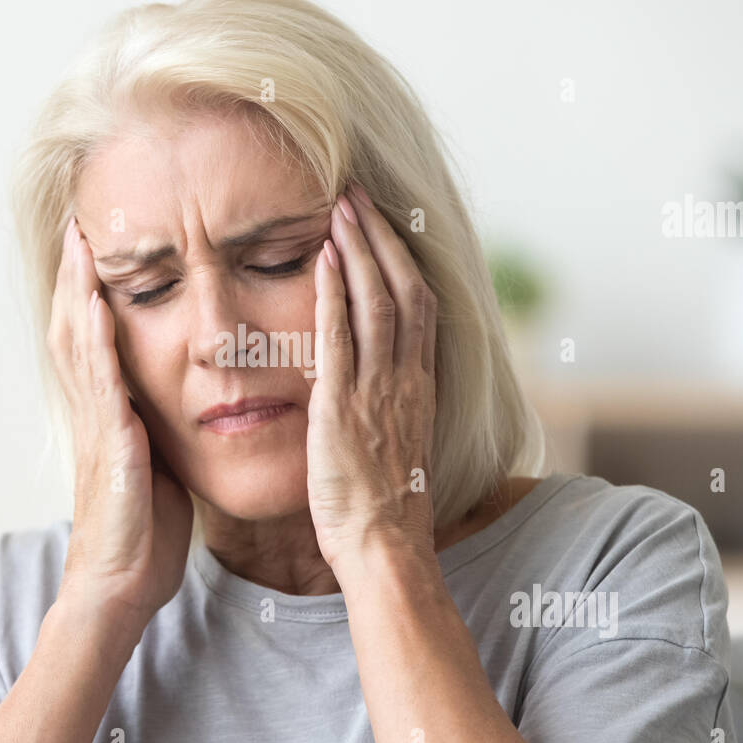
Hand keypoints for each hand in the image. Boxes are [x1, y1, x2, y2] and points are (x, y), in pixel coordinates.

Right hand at [45, 215, 193, 620]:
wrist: (121, 583)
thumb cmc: (143, 532)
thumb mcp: (153, 468)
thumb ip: (155, 430)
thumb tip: (173, 408)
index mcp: (109, 415)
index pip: (94, 340)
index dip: (91, 293)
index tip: (98, 248)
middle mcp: (95, 412)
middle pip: (74, 328)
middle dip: (76, 276)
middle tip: (79, 224)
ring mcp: (97, 425)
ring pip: (79, 344)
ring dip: (78, 291)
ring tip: (82, 242)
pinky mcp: (110, 444)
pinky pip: (100, 382)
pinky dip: (95, 339)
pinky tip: (97, 303)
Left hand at [306, 183, 437, 575]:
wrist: (384, 546)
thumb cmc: (386, 510)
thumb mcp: (399, 448)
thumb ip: (392, 410)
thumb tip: (381, 390)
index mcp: (420, 388)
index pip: (420, 307)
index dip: (402, 261)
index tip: (384, 227)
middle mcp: (406, 379)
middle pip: (404, 289)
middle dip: (380, 238)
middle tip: (359, 196)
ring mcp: (377, 390)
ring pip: (377, 301)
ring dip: (358, 250)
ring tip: (341, 208)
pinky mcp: (342, 405)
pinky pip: (339, 336)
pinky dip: (332, 292)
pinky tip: (321, 259)